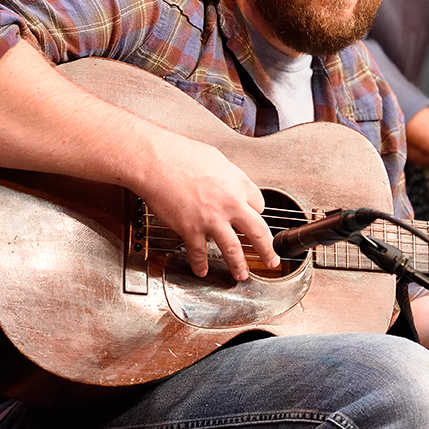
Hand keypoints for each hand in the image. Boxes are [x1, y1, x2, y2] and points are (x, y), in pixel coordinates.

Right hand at [139, 134, 278, 280]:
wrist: (157, 162)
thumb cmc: (181, 154)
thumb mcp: (216, 158)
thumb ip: (227, 176)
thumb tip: (228, 184)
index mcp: (238, 184)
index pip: (259, 205)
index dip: (257, 212)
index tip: (254, 218)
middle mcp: (230, 204)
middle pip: (258, 232)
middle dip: (267, 250)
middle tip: (271, 260)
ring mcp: (212, 220)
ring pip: (233, 250)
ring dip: (238, 266)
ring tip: (241, 274)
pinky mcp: (191, 230)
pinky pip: (199, 253)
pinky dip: (200, 264)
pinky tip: (202, 270)